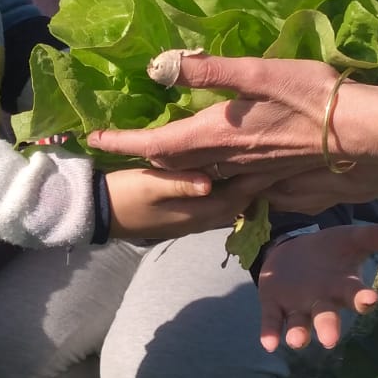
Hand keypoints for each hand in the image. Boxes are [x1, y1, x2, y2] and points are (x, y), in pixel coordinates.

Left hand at [87, 52, 377, 209]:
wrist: (370, 138)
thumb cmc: (317, 98)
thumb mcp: (260, 72)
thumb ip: (208, 69)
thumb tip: (158, 67)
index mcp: (218, 135)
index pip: (156, 144)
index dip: (122, 143)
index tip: (93, 141)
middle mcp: (231, 165)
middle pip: (178, 168)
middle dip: (149, 160)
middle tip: (127, 149)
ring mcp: (258, 181)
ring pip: (210, 182)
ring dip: (186, 176)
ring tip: (171, 166)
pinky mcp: (283, 189)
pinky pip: (243, 192)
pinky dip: (227, 186)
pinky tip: (232, 180)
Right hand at [104, 167, 270, 241]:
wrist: (101, 214)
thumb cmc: (125, 195)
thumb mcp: (150, 185)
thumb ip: (181, 184)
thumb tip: (210, 183)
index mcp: (199, 210)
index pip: (241, 194)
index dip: (260, 178)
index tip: (276, 157)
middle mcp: (203, 219)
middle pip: (241, 202)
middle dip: (257, 182)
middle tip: (273, 157)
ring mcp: (195, 221)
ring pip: (231, 205)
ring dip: (244, 188)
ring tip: (256, 165)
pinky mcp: (186, 218)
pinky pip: (218, 206)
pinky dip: (229, 192)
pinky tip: (229, 177)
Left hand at [257, 223, 377, 351]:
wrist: (294, 250)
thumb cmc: (330, 250)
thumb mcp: (352, 238)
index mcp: (343, 287)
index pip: (355, 296)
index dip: (362, 299)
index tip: (370, 299)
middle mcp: (322, 302)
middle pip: (326, 317)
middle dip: (328, 328)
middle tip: (330, 340)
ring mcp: (297, 306)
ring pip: (299, 325)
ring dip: (299, 334)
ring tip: (297, 341)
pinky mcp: (274, 304)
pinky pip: (272, 320)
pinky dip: (270, 332)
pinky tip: (268, 343)